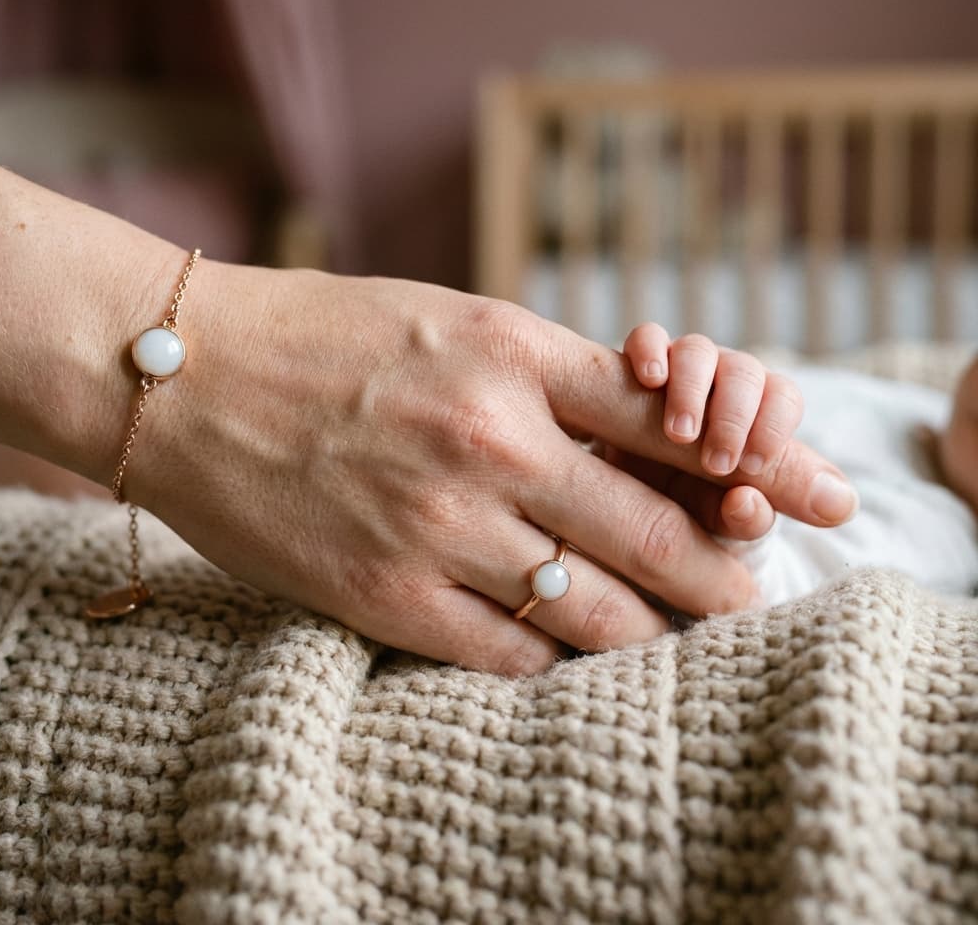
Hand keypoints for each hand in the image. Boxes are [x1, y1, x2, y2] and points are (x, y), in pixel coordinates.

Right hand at [128, 267, 858, 676]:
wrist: (187, 379)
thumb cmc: (325, 337)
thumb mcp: (451, 322)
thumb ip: (548, 377)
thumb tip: (645, 433)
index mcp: (514, 355)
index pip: (675, 425)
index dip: (754, 469)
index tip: (792, 502)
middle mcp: (491, 441)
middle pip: (659, 534)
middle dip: (722, 576)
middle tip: (744, 595)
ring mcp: (439, 525)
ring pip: (598, 612)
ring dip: (647, 628)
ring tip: (665, 631)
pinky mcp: (385, 595)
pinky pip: (512, 652)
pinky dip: (553, 657)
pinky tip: (560, 646)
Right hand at [622, 323, 825, 540]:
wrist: (614, 496)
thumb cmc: (681, 508)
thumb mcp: (717, 518)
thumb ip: (764, 514)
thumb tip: (841, 507)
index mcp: (755, 414)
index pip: (783, 397)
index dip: (774, 427)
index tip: (753, 465)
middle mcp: (721, 383)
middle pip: (745, 372)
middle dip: (734, 417)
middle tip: (717, 463)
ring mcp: (678, 370)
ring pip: (698, 351)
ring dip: (692, 390)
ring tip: (680, 433)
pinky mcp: (637, 365)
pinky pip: (648, 338)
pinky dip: (651, 350)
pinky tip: (650, 379)